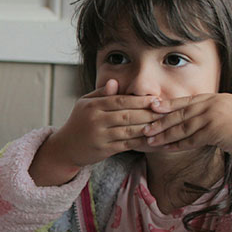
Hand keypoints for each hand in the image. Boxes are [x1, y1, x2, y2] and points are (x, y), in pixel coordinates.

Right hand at [30, 79, 161, 184]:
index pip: (121, 100)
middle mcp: (95, 120)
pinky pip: (128, 144)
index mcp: (92, 106)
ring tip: (164, 124)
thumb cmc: (79, 122)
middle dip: (149, 113)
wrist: (65, 148)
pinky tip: (153, 138)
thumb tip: (115, 82)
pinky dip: (142, 141)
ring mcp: (100, 136)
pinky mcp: (104, 150)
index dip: (140, 100)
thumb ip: (101, 93)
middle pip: (128, 115)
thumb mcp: (85, 104)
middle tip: (166, 112)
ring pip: (130, 130)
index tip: (157, 100)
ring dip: (149, 127)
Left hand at [143, 93, 231, 159]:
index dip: (168, 104)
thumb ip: (215, 114)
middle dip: (160, 119)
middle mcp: (214, 104)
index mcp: (218, 98)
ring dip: (163, 133)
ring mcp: (214, 116)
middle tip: (142, 125)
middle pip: (180, 112)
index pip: (187, 100)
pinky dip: (175, 144)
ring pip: (182, 126)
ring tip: (148, 138)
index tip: (152, 107)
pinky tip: (164, 147)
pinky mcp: (215, 130)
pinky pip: (190, 138)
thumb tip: (199, 120)